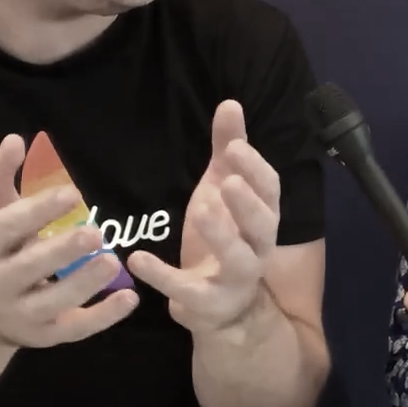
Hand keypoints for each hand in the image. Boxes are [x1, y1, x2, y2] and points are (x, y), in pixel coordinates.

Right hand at [0, 134, 139, 348]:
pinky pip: (76, 329)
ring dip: (85, 283)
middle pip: (30, 267)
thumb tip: (13, 140)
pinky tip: (130, 297)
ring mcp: (20, 314)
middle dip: (63, 251)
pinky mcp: (44, 336)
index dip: (40, 210)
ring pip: (54, 301)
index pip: (8, 227)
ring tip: (112, 261)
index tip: (73, 193)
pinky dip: (104, 316)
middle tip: (95, 233)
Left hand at [127, 100, 278, 336]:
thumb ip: (228, 149)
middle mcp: (257, 248)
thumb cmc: (222, 237)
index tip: (235, 148)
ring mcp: (235, 279)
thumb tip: (230, 102)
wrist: (219, 304)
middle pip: (264, 225)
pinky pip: (187, 290)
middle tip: (226, 180)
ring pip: (238, 259)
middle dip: (247, 203)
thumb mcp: (221, 190)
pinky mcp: (205, 303)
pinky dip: (162, 276)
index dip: (255, 170)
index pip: (270, 191)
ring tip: (201, 209)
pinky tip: (137, 259)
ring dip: (221, 236)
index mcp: (262, 217)